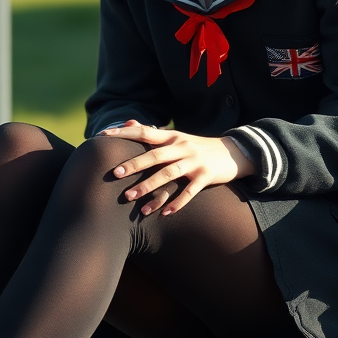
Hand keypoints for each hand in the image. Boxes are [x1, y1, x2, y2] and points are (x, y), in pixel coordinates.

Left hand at [102, 121, 254, 215]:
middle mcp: (182, 147)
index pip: (144, 132)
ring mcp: (195, 162)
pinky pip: (190, 191)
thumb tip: (128, 123)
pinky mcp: (207, 176)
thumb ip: (153, 132)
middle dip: (135, 164)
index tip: (103, 136)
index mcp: (172, 136)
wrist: (234, 152)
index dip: (124, 133)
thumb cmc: (198, 147)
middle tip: (115, 174)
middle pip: (155, 155)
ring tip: (132, 198)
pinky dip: (178, 203)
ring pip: (169, 174)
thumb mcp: (177, 137)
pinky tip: (165, 213)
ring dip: (150, 187)